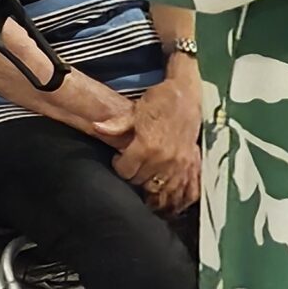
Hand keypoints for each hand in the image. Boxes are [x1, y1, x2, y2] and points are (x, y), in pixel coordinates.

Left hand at [110, 72, 202, 211]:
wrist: (186, 95)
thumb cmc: (159, 101)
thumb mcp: (134, 111)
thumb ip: (116, 125)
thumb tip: (96, 128)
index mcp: (146, 147)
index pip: (125, 172)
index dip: (119, 165)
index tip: (121, 159)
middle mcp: (163, 159)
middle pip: (140, 182)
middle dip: (134, 175)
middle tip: (134, 164)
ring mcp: (179, 164)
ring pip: (159, 190)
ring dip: (151, 186)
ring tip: (146, 177)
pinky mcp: (191, 164)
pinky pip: (182, 190)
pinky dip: (173, 194)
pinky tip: (166, 192)